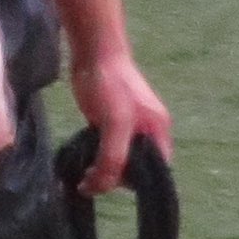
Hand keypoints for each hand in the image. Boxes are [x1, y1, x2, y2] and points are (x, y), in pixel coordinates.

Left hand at [69, 46, 171, 189]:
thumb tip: (107, 184)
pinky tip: (80, 161)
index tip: (112, 183)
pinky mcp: (107, 122)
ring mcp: (127, 127)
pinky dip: (95, 157)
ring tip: (83, 175)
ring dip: (103, 169)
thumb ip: (115, 154)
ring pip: (119, 159)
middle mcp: (146, 132)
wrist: (92, 54)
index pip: (157, 170)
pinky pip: (106, 148)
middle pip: (137, 167)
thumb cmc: (109, 85)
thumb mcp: (115, 123)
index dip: (137, 181)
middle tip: (91, 179)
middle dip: (116, 177)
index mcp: (158, 132)